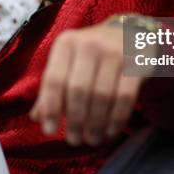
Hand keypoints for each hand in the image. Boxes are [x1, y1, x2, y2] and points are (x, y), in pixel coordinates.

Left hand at [30, 17, 143, 145]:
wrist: (130, 33)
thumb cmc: (91, 53)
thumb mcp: (68, 61)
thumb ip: (52, 87)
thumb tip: (37, 117)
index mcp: (66, 43)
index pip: (54, 79)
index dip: (50, 108)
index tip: (49, 131)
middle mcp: (89, 45)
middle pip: (78, 90)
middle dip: (75, 120)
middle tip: (75, 140)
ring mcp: (114, 53)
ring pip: (102, 96)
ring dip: (96, 124)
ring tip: (92, 139)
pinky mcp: (136, 64)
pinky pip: (125, 97)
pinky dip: (116, 119)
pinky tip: (110, 131)